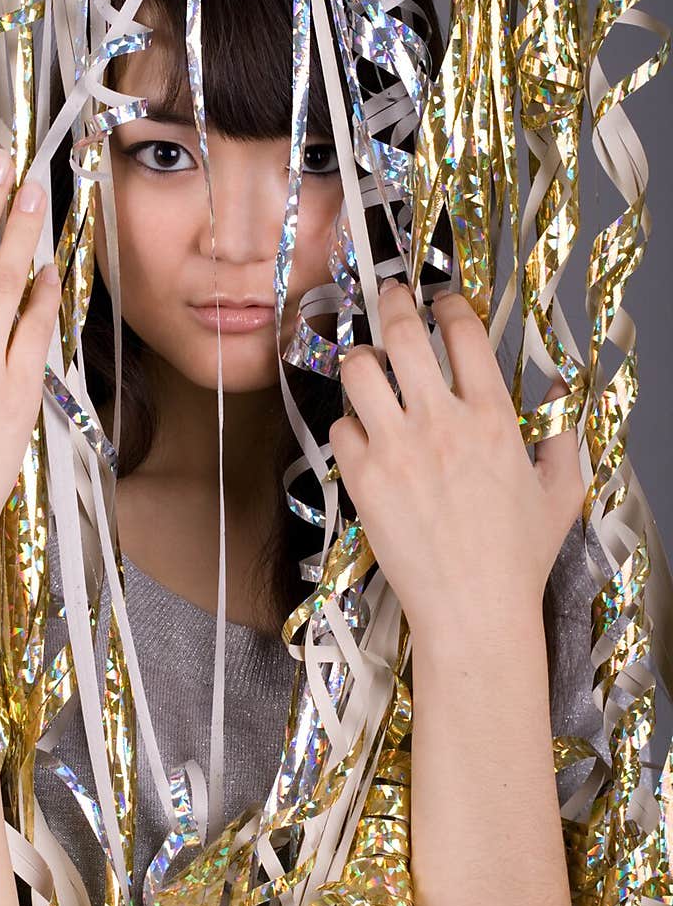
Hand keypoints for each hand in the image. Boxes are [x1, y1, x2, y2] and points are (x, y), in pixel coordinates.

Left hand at [328, 282, 583, 638]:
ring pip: (358, 370)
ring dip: (362, 359)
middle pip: (402, 333)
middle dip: (394, 300)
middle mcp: (442, 424)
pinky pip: (340, 429)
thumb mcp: (562, 492)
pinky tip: (363, 437)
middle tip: (391, 294)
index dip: (450, 305)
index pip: (463, 332)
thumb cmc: (518, 557)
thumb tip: (562, 389)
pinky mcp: (362, 480)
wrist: (472, 610)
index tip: (444, 302)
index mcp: (493, 417)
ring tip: (368, 364)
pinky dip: (349, 426)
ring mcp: (396, 450)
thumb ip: (565, 434)